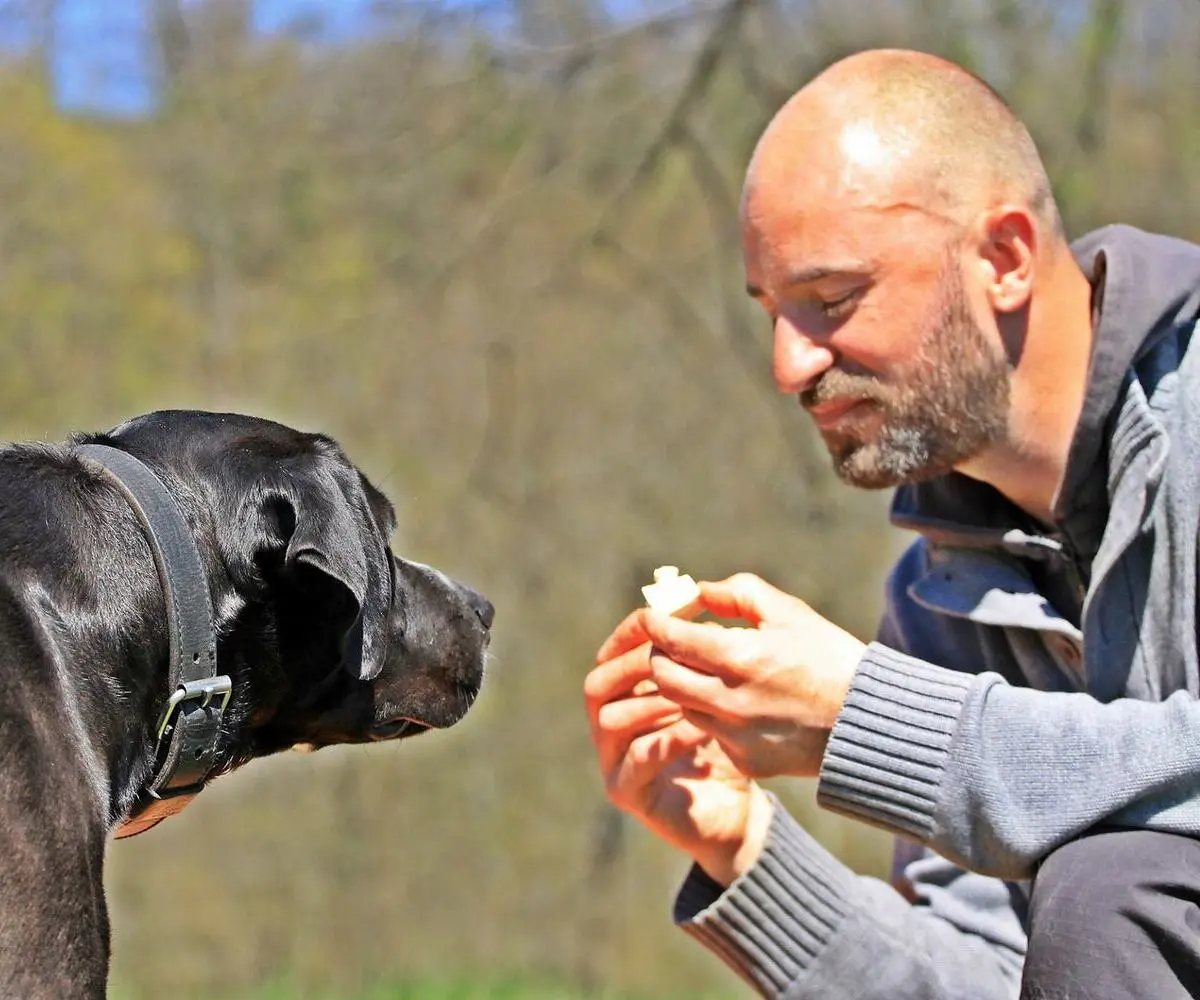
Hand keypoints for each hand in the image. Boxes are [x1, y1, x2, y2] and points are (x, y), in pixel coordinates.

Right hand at [583, 637, 773, 885]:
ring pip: (610, 720)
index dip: (630, 637)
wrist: (739, 809)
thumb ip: (699, 656)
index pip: (608, 659)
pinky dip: (667, 739)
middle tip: (670, 659)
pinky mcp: (628, 793)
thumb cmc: (726, 744)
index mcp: (624, 698)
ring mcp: (614, 762)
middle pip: (596, 685)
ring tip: (689, 698)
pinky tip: (699, 731)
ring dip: (650, 703)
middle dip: (633, 667)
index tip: (665, 623)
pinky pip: (637, 759)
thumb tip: (698, 599)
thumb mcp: (714, 693)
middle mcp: (610, 728)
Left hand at [596, 572, 865, 779]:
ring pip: (682, 705)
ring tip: (713, 671)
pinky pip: (711, 732)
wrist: (868, 723)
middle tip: (675, 643)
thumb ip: (737, 594)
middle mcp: (728, 700)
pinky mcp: (744, 760)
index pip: (669, 638)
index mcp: (738, 657)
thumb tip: (697, 591)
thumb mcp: (789, 612)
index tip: (654, 615)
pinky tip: (742, 703)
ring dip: (686, 684)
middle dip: (661, 654)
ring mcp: (734, 735)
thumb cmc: (831, 658)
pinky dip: (715, 714)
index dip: (654, 622)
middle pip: (662, 676)